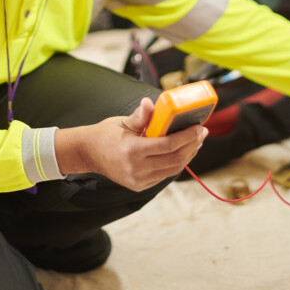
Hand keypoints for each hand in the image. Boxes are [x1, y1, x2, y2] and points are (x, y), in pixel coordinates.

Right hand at [54, 97, 207, 190]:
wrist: (88, 154)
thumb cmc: (105, 134)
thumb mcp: (122, 122)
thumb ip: (140, 115)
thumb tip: (151, 103)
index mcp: (132, 150)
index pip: (168, 145)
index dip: (187, 137)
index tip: (198, 127)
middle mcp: (136, 169)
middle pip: (175, 159)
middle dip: (192, 146)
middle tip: (201, 133)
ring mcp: (138, 180)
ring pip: (172, 169)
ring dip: (188, 155)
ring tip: (196, 141)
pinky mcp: (139, 185)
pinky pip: (164, 175)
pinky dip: (176, 163)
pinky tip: (182, 151)